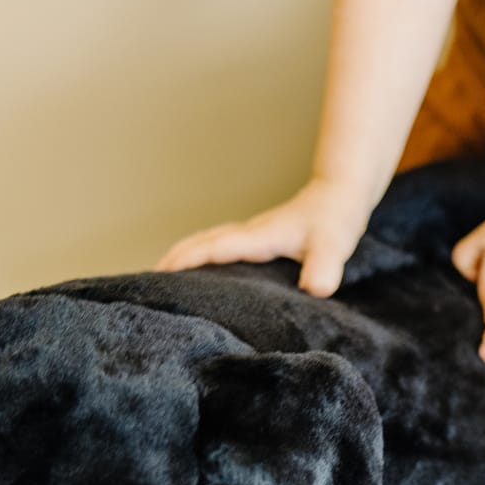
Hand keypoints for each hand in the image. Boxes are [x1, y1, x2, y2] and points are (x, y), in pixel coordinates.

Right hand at [154, 176, 369, 296]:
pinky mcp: (254, 239)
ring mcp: (248, 234)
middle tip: (145, 284)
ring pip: (204, 242)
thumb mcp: (334, 245)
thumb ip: (325, 266)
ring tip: (159, 281)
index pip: (216, 248)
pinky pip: (216, 246)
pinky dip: (197, 256)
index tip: (162, 276)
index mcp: (259, 237)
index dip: (189, 261)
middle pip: (199, 243)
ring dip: (180, 257)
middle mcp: (247, 233)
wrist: (340, 195)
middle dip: (173, 260)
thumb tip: (317, 289)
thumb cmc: (335, 221)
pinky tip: (195, 273)